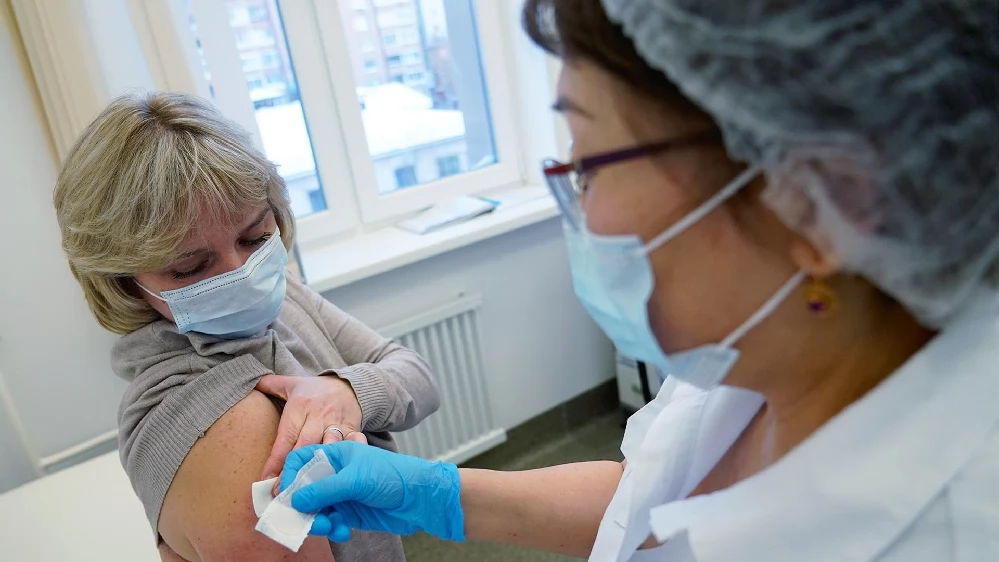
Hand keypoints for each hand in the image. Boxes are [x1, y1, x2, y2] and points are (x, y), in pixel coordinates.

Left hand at [255, 374, 367, 481]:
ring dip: (319, 469)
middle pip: (305, 446)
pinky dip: (348, 458)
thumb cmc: (315, 390)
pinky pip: (352, 445)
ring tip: (309, 491)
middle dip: (294, 470)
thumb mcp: (292, 383)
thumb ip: (270, 385)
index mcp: (300, 406)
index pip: (286, 436)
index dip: (276, 460)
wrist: (350, 385)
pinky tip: (341, 477)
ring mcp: (337, 423)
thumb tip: (251, 383)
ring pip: (328, 448)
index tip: (266, 480)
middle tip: (283, 493)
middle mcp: (318, 415)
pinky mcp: (353, 430)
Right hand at [280, 442, 464, 542]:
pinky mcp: (348, 511)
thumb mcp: (356, 479)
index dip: (289, 477)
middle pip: (304, 489)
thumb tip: (294, 500)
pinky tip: (341, 532)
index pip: (301, 460)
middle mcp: (335, 472)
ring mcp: (341, 493)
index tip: (284, 496)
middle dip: (303, 506)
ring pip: (315, 509)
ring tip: (329, 527)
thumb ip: (324, 490)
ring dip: (317, 521)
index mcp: (335, 453)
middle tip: (307, 520)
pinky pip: (329, 521)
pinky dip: (331, 528)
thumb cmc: (392, 476)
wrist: (421, 498)